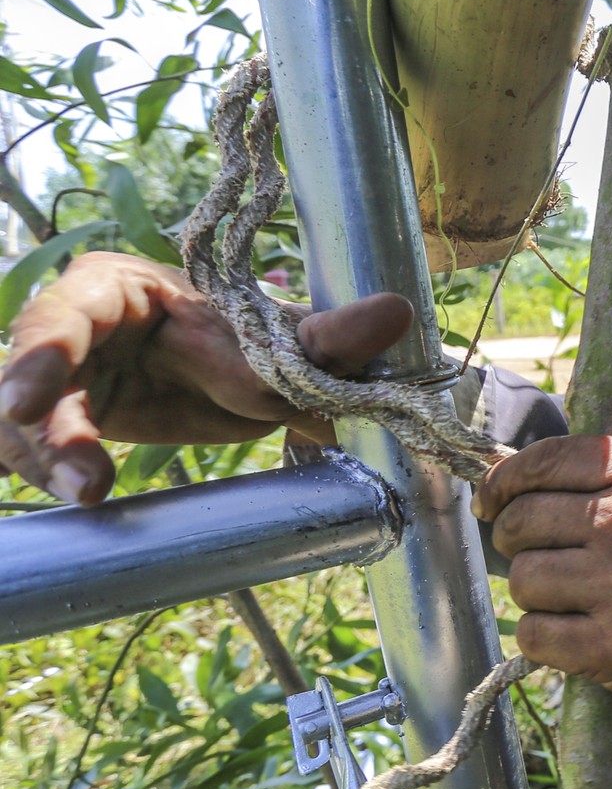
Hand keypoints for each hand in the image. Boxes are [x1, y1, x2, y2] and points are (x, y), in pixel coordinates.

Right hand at [0, 251, 411, 504]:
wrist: (244, 389)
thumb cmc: (250, 351)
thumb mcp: (287, 351)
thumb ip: (332, 337)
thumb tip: (397, 310)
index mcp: (119, 288)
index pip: (65, 309)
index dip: (42, 351)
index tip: (30, 399)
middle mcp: (75, 325)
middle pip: (29, 366)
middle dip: (35, 417)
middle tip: (66, 465)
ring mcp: (61, 379)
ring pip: (22, 419)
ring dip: (47, 461)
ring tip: (90, 496)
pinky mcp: (60, 426)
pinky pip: (33, 453)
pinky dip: (49, 476)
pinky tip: (80, 500)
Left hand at [474, 434, 611, 722]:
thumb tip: (526, 475)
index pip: (549, 460)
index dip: (504, 481)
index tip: (492, 504)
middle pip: (524, 520)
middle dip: (519, 543)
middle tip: (547, 561)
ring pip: (523, 580)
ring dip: (538, 595)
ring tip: (579, 603)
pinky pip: (534, 635)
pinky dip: (546, 639)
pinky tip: (580, 638)